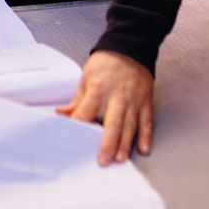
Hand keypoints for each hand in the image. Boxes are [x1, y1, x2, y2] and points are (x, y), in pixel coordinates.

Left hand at [57, 50, 154, 165]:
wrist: (130, 48)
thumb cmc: (105, 63)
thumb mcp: (87, 77)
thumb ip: (77, 100)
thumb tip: (62, 115)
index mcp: (99, 88)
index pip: (87, 111)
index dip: (80, 125)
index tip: (74, 139)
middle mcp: (118, 95)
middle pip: (113, 123)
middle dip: (108, 143)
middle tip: (103, 161)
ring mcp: (134, 99)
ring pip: (130, 125)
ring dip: (125, 144)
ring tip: (120, 159)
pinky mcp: (146, 101)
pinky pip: (147, 121)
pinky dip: (146, 136)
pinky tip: (143, 149)